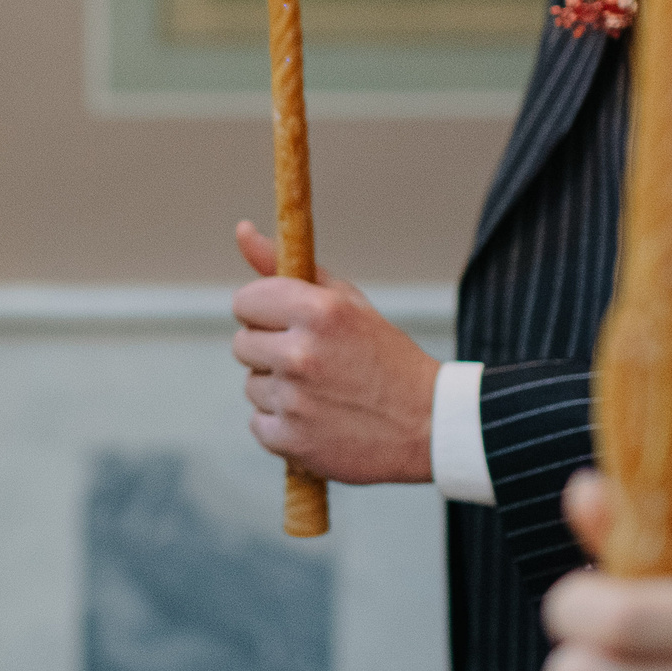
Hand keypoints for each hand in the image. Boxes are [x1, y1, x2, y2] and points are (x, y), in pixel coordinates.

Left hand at [231, 221, 439, 483]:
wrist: (429, 425)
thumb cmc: (385, 356)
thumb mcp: (346, 302)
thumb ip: (287, 267)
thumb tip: (242, 230)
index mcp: (317, 310)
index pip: (245, 302)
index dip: (264, 313)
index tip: (286, 323)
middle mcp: (300, 353)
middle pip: (242, 344)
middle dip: (270, 350)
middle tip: (312, 361)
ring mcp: (294, 400)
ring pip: (251, 386)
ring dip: (278, 390)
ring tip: (322, 392)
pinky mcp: (291, 440)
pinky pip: (259, 424)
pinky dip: (283, 425)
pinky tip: (319, 420)